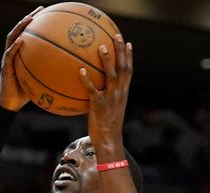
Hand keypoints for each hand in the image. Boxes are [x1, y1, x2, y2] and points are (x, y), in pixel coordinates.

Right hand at [0, 6, 42, 111]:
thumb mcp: (40, 82)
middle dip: (29, 18)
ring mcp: (7, 59)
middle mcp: (13, 54)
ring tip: (29, 19)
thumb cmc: (25, 95)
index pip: (28, 35)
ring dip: (20, 27)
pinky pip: (9, 55)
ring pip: (12, 38)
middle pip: (19, 31)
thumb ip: (50, 75)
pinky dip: (15, 47)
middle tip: (40, 9)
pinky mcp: (4, 67)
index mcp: (21, 55)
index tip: (46, 13)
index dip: (36, 23)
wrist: (10, 105)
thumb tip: (69, 73)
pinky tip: (21, 40)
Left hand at [79, 35, 132, 150]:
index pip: (129, 71)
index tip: (128, 43)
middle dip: (121, 51)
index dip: (129, 57)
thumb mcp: (111, 108)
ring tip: (101, 47)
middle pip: (123, 68)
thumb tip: (98, 87)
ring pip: (111, 75)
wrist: (109, 140)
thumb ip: (108, 96)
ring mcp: (110, 99)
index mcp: (124, 93)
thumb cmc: (108, 125)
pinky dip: (86, 80)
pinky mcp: (99, 105)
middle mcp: (120, 93)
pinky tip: (80, 71)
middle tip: (116, 36)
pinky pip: (92, 90)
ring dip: (107, 60)